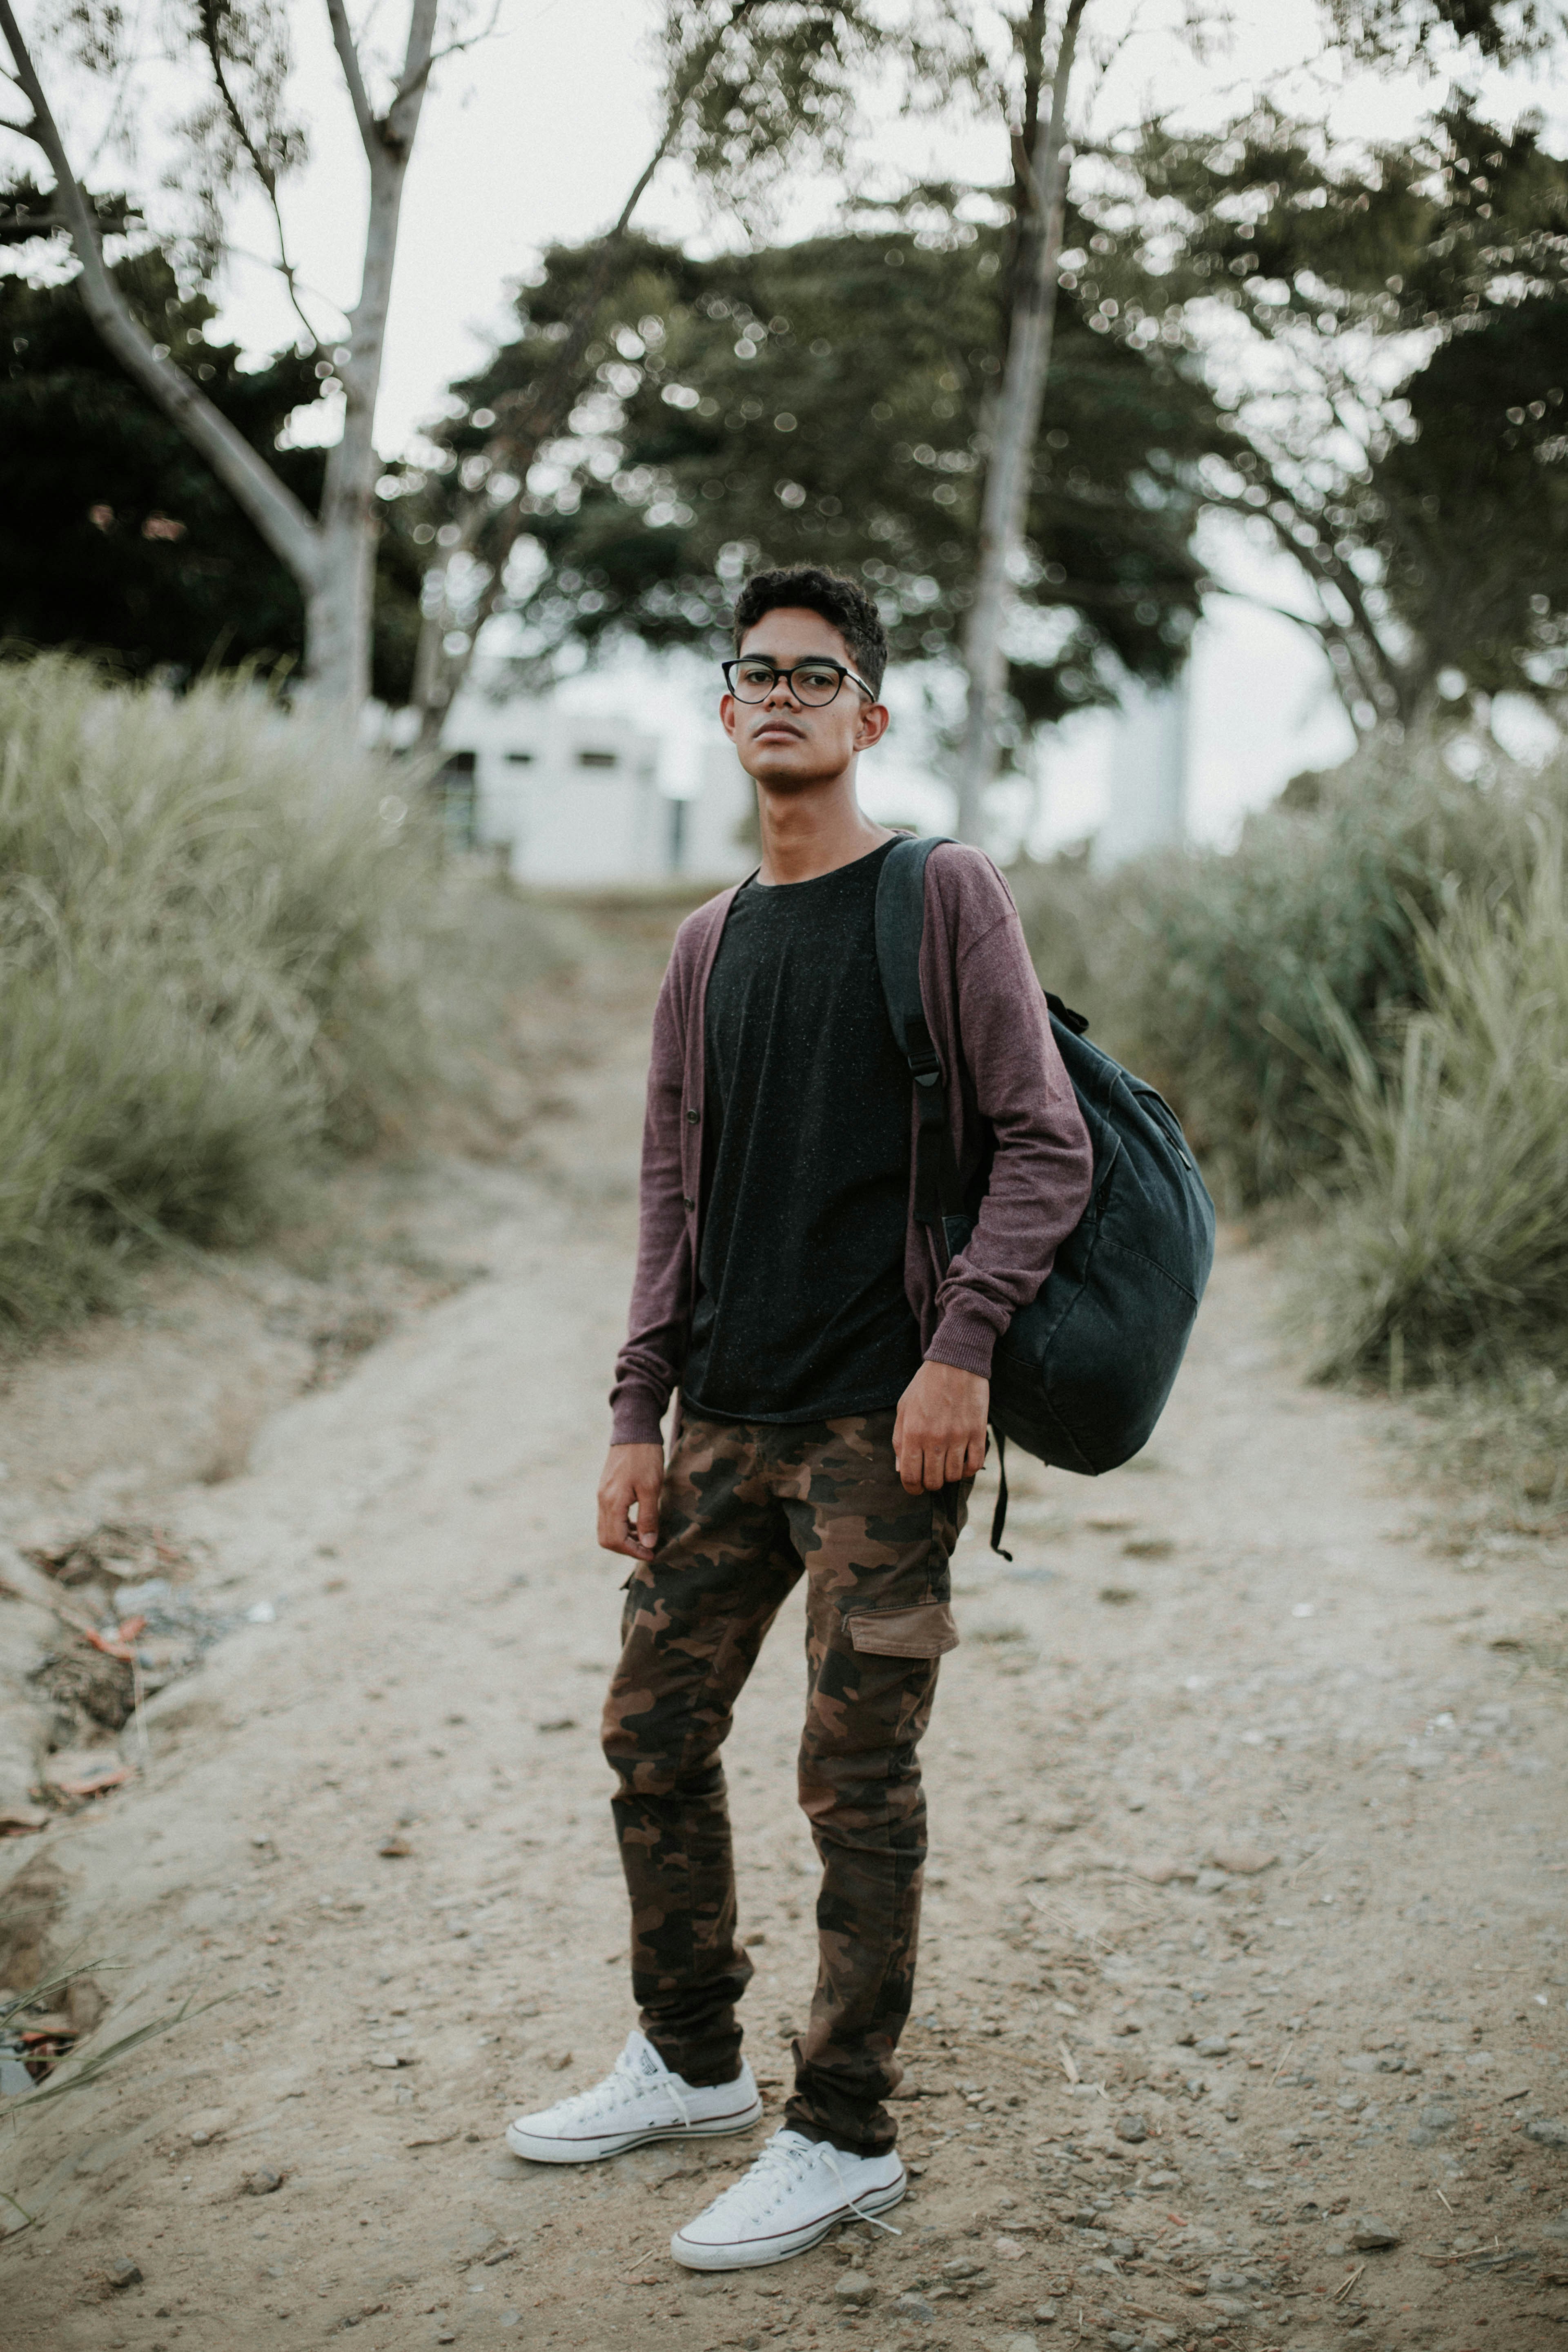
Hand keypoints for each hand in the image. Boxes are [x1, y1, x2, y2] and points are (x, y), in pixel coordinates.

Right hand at [597, 1443, 664, 1560]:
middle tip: (648, 1548)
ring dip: (625, 1538)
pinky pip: (609, 1517)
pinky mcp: (606, 1491)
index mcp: (612, 1502)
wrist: (634, 1431)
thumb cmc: (645, 1458)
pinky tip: (639, 1523)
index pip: (616, 1540)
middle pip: (607, 1539)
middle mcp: (603, 1501)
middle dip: (627, 1548)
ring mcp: (602, 1496)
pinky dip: (623, 1526)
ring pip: (607, 1529)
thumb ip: (648, 1517)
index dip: (633, 1551)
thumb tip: (648, 1544)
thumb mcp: (651, 1488)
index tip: (652, 1554)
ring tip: (646, 1537)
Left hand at [893, 1360, 988, 1494]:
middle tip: (931, 1473)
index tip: (915, 1487)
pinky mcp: (977, 1433)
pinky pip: (974, 1465)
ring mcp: (958, 1437)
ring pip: (954, 1476)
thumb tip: (900, 1469)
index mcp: (912, 1433)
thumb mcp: (903, 1408)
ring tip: (947, 1463)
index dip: (912, 1488)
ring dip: (949, 1475)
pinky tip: (963, 1460)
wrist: (956, 1363)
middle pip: (933, 1481)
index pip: (910, 1476)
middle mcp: (934, 1438)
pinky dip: (969, 1469)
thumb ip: (899, 1440)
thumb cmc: (925, 1385)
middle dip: (930, 1483)